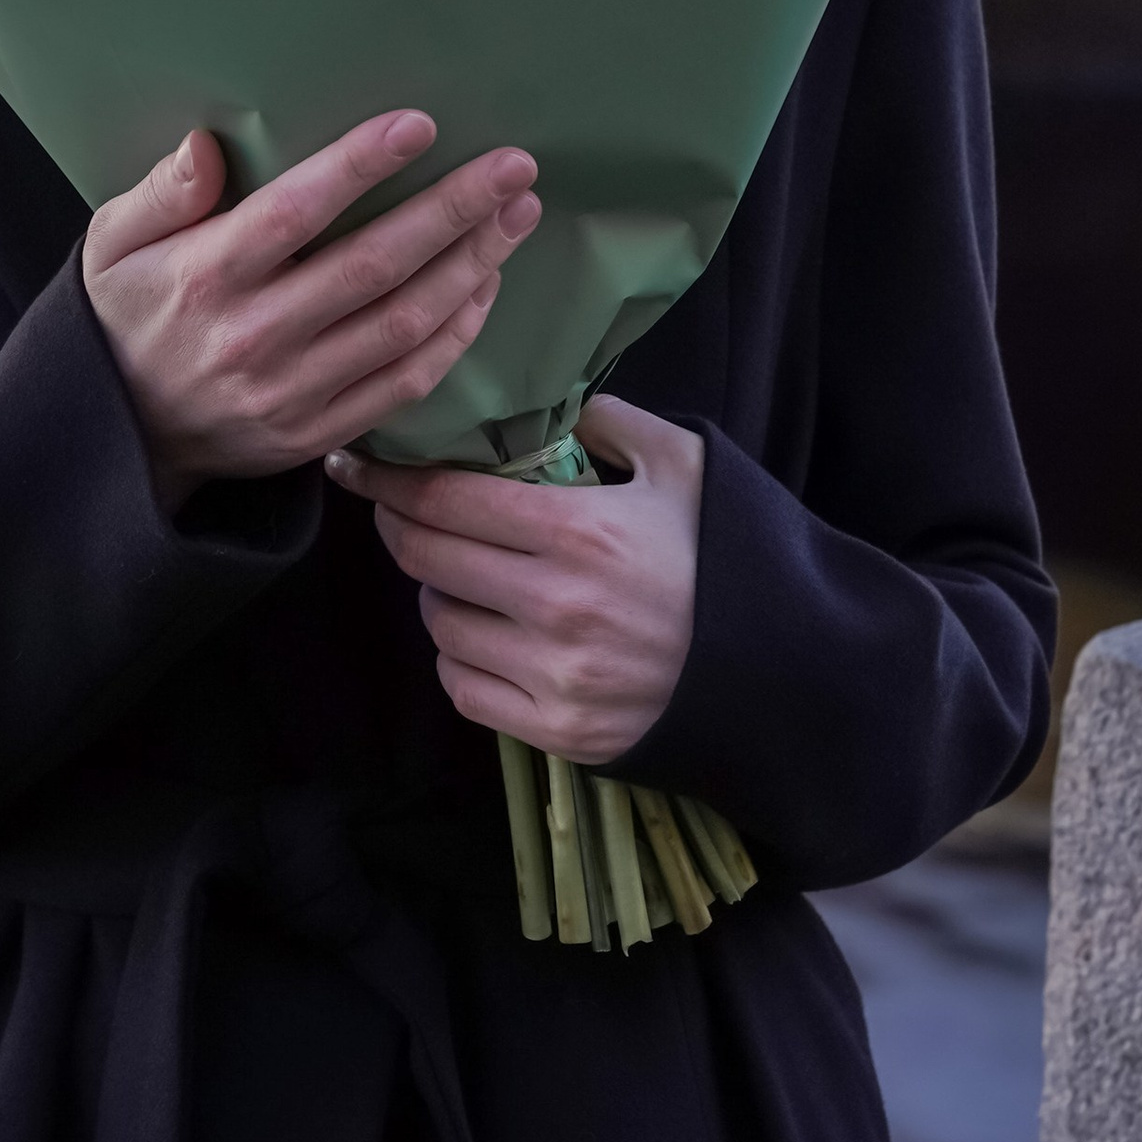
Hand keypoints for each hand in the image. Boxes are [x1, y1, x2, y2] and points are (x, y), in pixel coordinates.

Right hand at [83, 112, 539, 502]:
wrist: (117, 437)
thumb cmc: (125, 317)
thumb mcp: (113, 245)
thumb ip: (162, 192)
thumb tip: (206, 144)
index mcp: (205, 277)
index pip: (294, 213)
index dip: (360, 167)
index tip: (420, 125)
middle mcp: (254, 335)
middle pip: (373, 266)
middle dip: (453, 211)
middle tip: (514, 167)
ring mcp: (292, 391)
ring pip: (402, 324)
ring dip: (470, 267)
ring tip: (516, 216)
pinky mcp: (319, 432)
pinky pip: (405, 383)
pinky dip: (454, 335)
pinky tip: (484, 286)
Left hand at [326, 391, 702, 762]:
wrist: (786, 675)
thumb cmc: (730, 559)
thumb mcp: (685, 466)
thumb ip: (611, 422)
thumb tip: (547, 410)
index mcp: (582, 531)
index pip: (445, 499)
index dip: (388, 480)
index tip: (356, 464)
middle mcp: (557, 605)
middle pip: (428, 558)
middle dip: (401, 527)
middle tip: (401, 512)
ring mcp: (555, 675)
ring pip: (440, 624)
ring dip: (439, 594)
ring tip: (467, 577)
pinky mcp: (559, 731)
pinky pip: (465, 689)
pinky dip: (462, 657)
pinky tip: (488, 635)